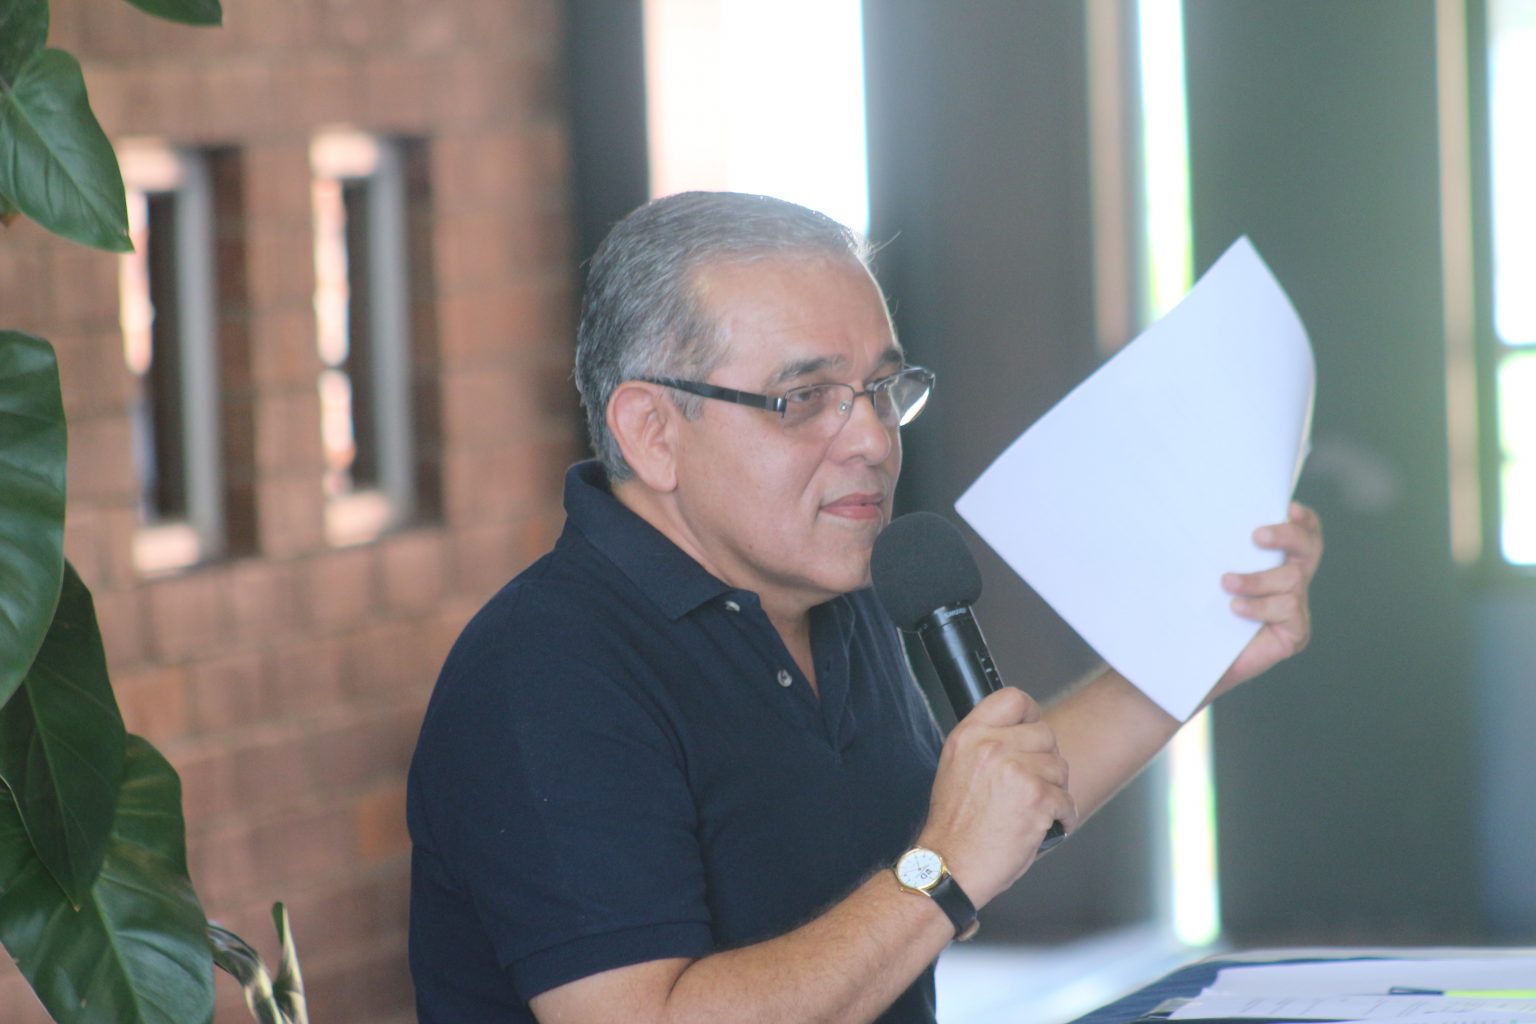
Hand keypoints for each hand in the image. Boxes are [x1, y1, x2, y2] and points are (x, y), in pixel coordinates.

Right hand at [917, 687, 1077, 907]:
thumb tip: (1020, 732)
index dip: (1030, 714)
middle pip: (1045, 734)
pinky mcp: (1037, 797)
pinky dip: (1062, 817)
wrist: (950, 866)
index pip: (1013, 699)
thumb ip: (985, 743)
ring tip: (1031, 809)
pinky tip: (1042, 826)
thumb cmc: (955, 827)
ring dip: (1054, 791)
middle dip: (1044, 761)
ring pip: (1059, 767)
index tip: (1032, 730)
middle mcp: (991, 747)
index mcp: (969, 736)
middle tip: (1030, 784)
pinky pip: (1067, 800)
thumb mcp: (956, 767)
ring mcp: (1016, 770)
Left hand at [1211, 501, 1322, 699]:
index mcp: (1276, 562)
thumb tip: (1194, 516)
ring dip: (1256, 579)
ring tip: (1226, 582)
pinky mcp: (1295, 633)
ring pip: (1291, 578)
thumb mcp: (1205, 575)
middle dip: (1287, 535)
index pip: (1303, 533)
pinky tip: (1235, 609)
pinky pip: (1286, 608)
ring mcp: (1296, 609)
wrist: (1194, 660)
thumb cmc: (1197, 612)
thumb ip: (1214, 550)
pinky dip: (1259, 606)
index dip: (1302, 520)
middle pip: (1308, 547)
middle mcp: (1292, 582)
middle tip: (1256, 536)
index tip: (1288, 507)